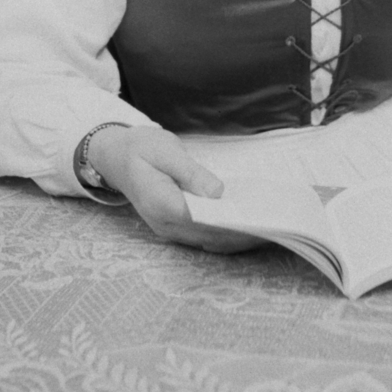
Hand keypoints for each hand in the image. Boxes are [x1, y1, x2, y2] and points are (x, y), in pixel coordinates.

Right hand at [88, 125, 263, 253]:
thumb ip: (191, 173)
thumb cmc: (142, 149)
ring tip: (267, 228)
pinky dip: (225, 234)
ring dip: (237, 238)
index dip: (235, 225)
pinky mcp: (175, 227)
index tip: (261, 220)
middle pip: (210, 238)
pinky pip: (204, 237)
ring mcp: (169, 230)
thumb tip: (217, 192)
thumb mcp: (166, 151)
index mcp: (163, 205)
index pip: (206, 222)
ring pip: (209, 242)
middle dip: (242, 234)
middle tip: (275, 226)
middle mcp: (166, 225)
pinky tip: (245, 225)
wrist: (117, 156)